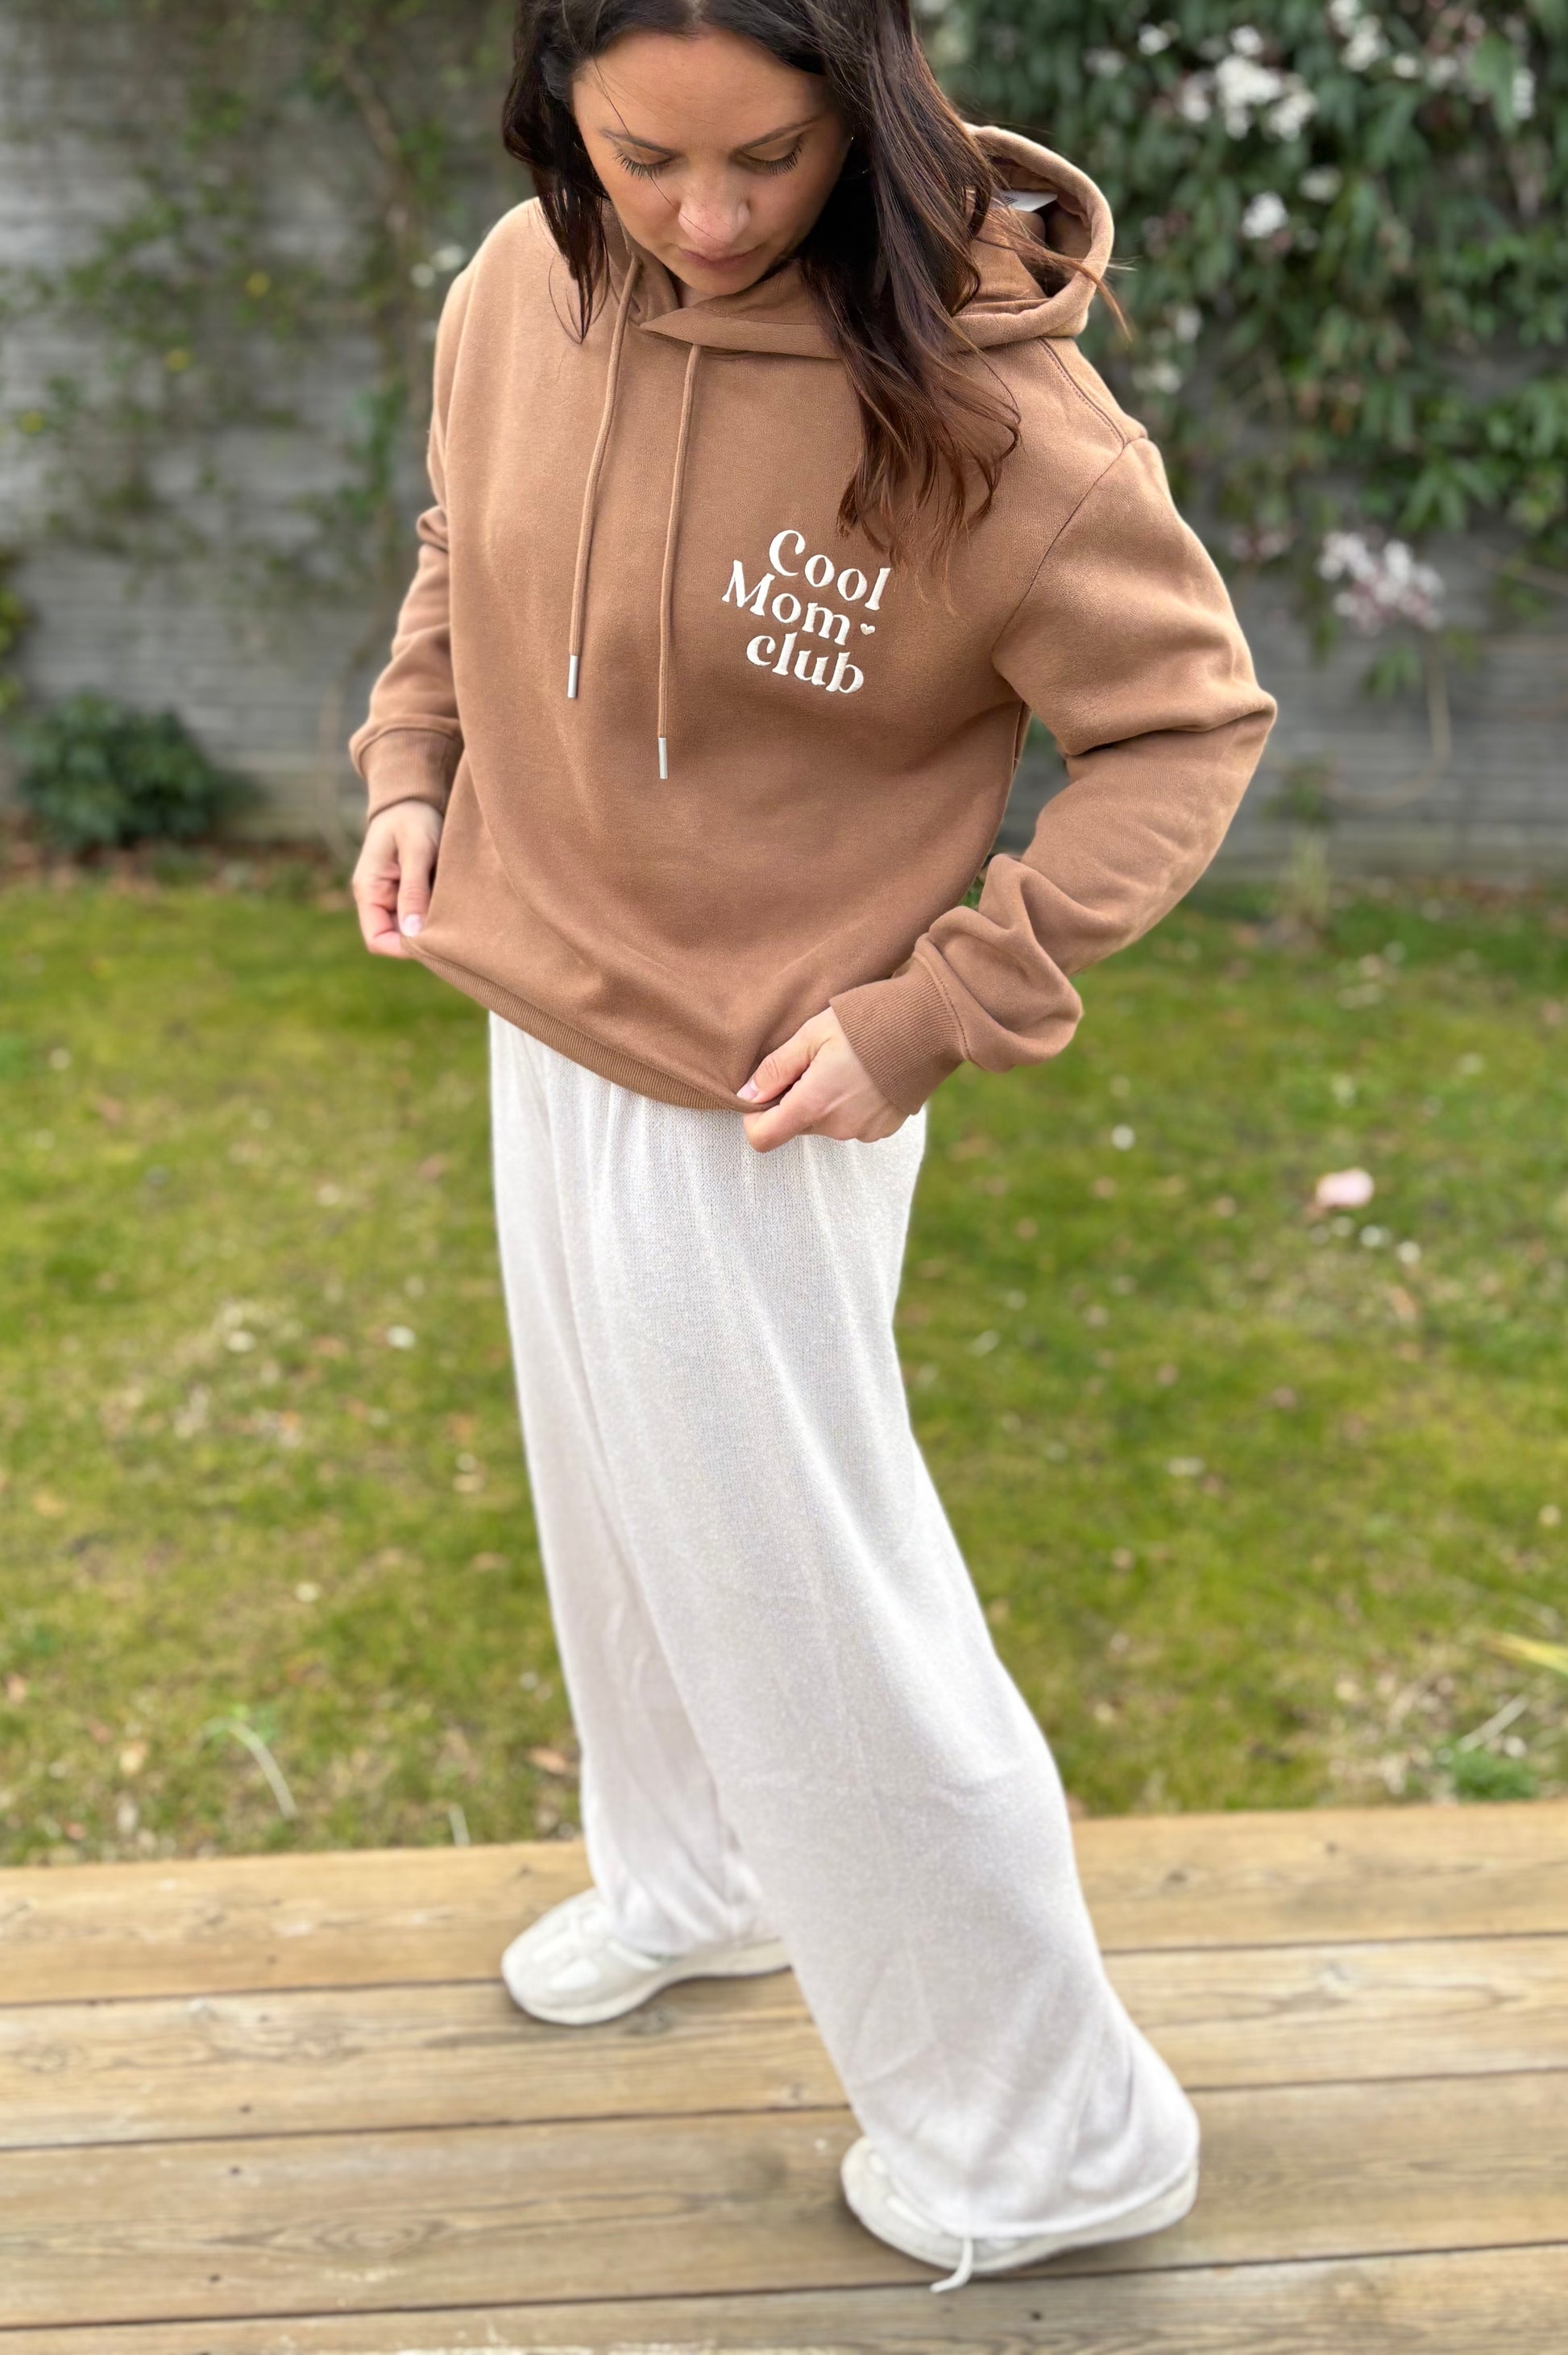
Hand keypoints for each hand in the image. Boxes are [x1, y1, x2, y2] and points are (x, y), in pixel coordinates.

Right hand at [352, 800, 443, 957]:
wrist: (414, 799)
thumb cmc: (412, 818)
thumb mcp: (416, 850)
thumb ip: (414, 890)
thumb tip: (413, 932)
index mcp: (369, 891)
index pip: (377, 939)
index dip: (402, 948)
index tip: (433, 941)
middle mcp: (379, 900)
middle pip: (397, 939)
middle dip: (423, 939)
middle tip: (453, 929)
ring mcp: (394, 898)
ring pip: (413, 930)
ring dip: (433, 926)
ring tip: (456, 913)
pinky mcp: (411, 894)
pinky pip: (423, 915)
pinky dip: (438, 915)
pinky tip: (455, 905)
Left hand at [737, 1008, 906, 1152]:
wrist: (928, 1027)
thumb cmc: (867, 1024)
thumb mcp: (812, 1034)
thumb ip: (776, 1068)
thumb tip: (747, 1093)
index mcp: (813, 1104)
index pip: (762, 1138)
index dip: (754, 1118)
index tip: (764, 1093)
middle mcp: (837, 1127)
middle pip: (795, 1126)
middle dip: (795, 1101)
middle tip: (813, 1064)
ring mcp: (862, 1132)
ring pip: (824, 1124)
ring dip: (823, 1102)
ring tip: (843, 1066)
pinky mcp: (882, 1130)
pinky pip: (851, 1124)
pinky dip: (849, 1106)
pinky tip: (864, 1078)